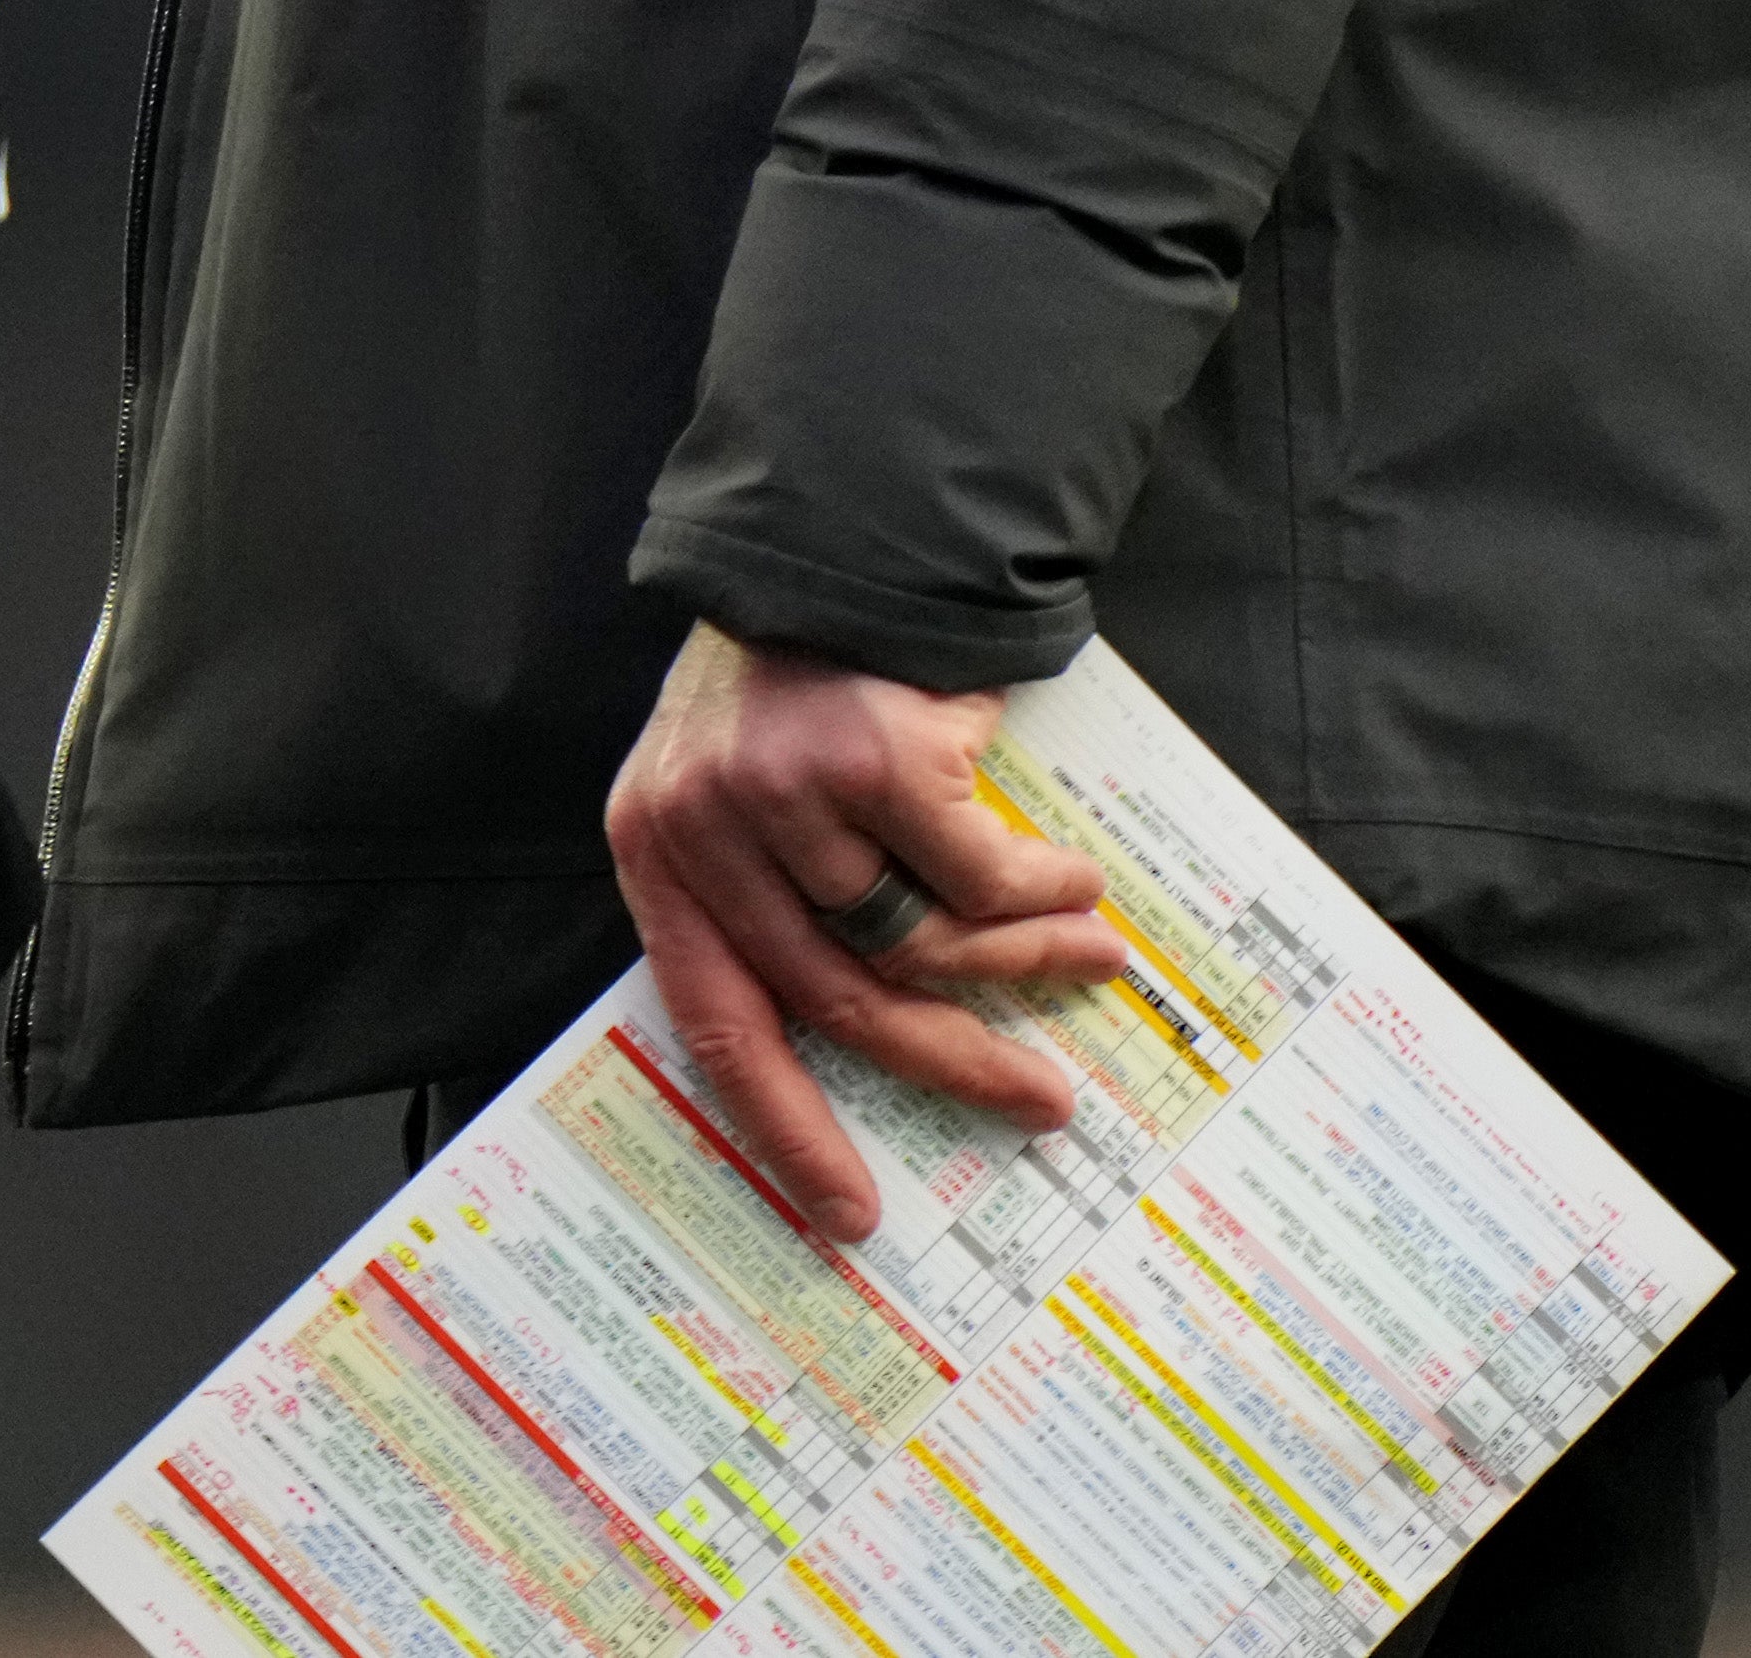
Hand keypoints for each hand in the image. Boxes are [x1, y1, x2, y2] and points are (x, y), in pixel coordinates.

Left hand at [601, 620, 1131, 1243]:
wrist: (845, 534)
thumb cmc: (806, 680)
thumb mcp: (748, 792)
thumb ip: (787, 901)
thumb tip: (896, 1034)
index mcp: (658, 854)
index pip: (713, 1022)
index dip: (784, 1125)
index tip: (848, 1215)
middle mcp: (703, 831)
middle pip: (840, 1001)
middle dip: (956, 1064)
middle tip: (1043, 1105)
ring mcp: (783, 795)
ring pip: (924, 940)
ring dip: (1026, 961)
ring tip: (1092, 954)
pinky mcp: (870, 758)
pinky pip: (979, 873)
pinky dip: (1041, 886)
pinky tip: (1075, 878)